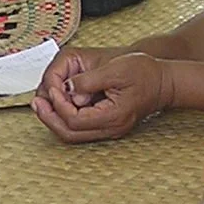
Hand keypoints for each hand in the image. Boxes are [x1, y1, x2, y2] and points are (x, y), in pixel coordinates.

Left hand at [31, 48, 167, 143]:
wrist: (166, 81)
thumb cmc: (146, 72)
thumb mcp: (116, 69)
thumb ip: (89, 80)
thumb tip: (66, 87)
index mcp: (113, 116)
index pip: (75, 120)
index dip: (58, 105)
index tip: (53, 89)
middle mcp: (111, 128)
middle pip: (70, 133)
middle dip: (50, 118)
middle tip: (37, 103)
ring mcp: (110, 129)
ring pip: (74, 134)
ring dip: (55, 119)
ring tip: (43, 103)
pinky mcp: (109, 124)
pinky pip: (81, 128)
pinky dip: (66, 118)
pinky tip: (60, 104)